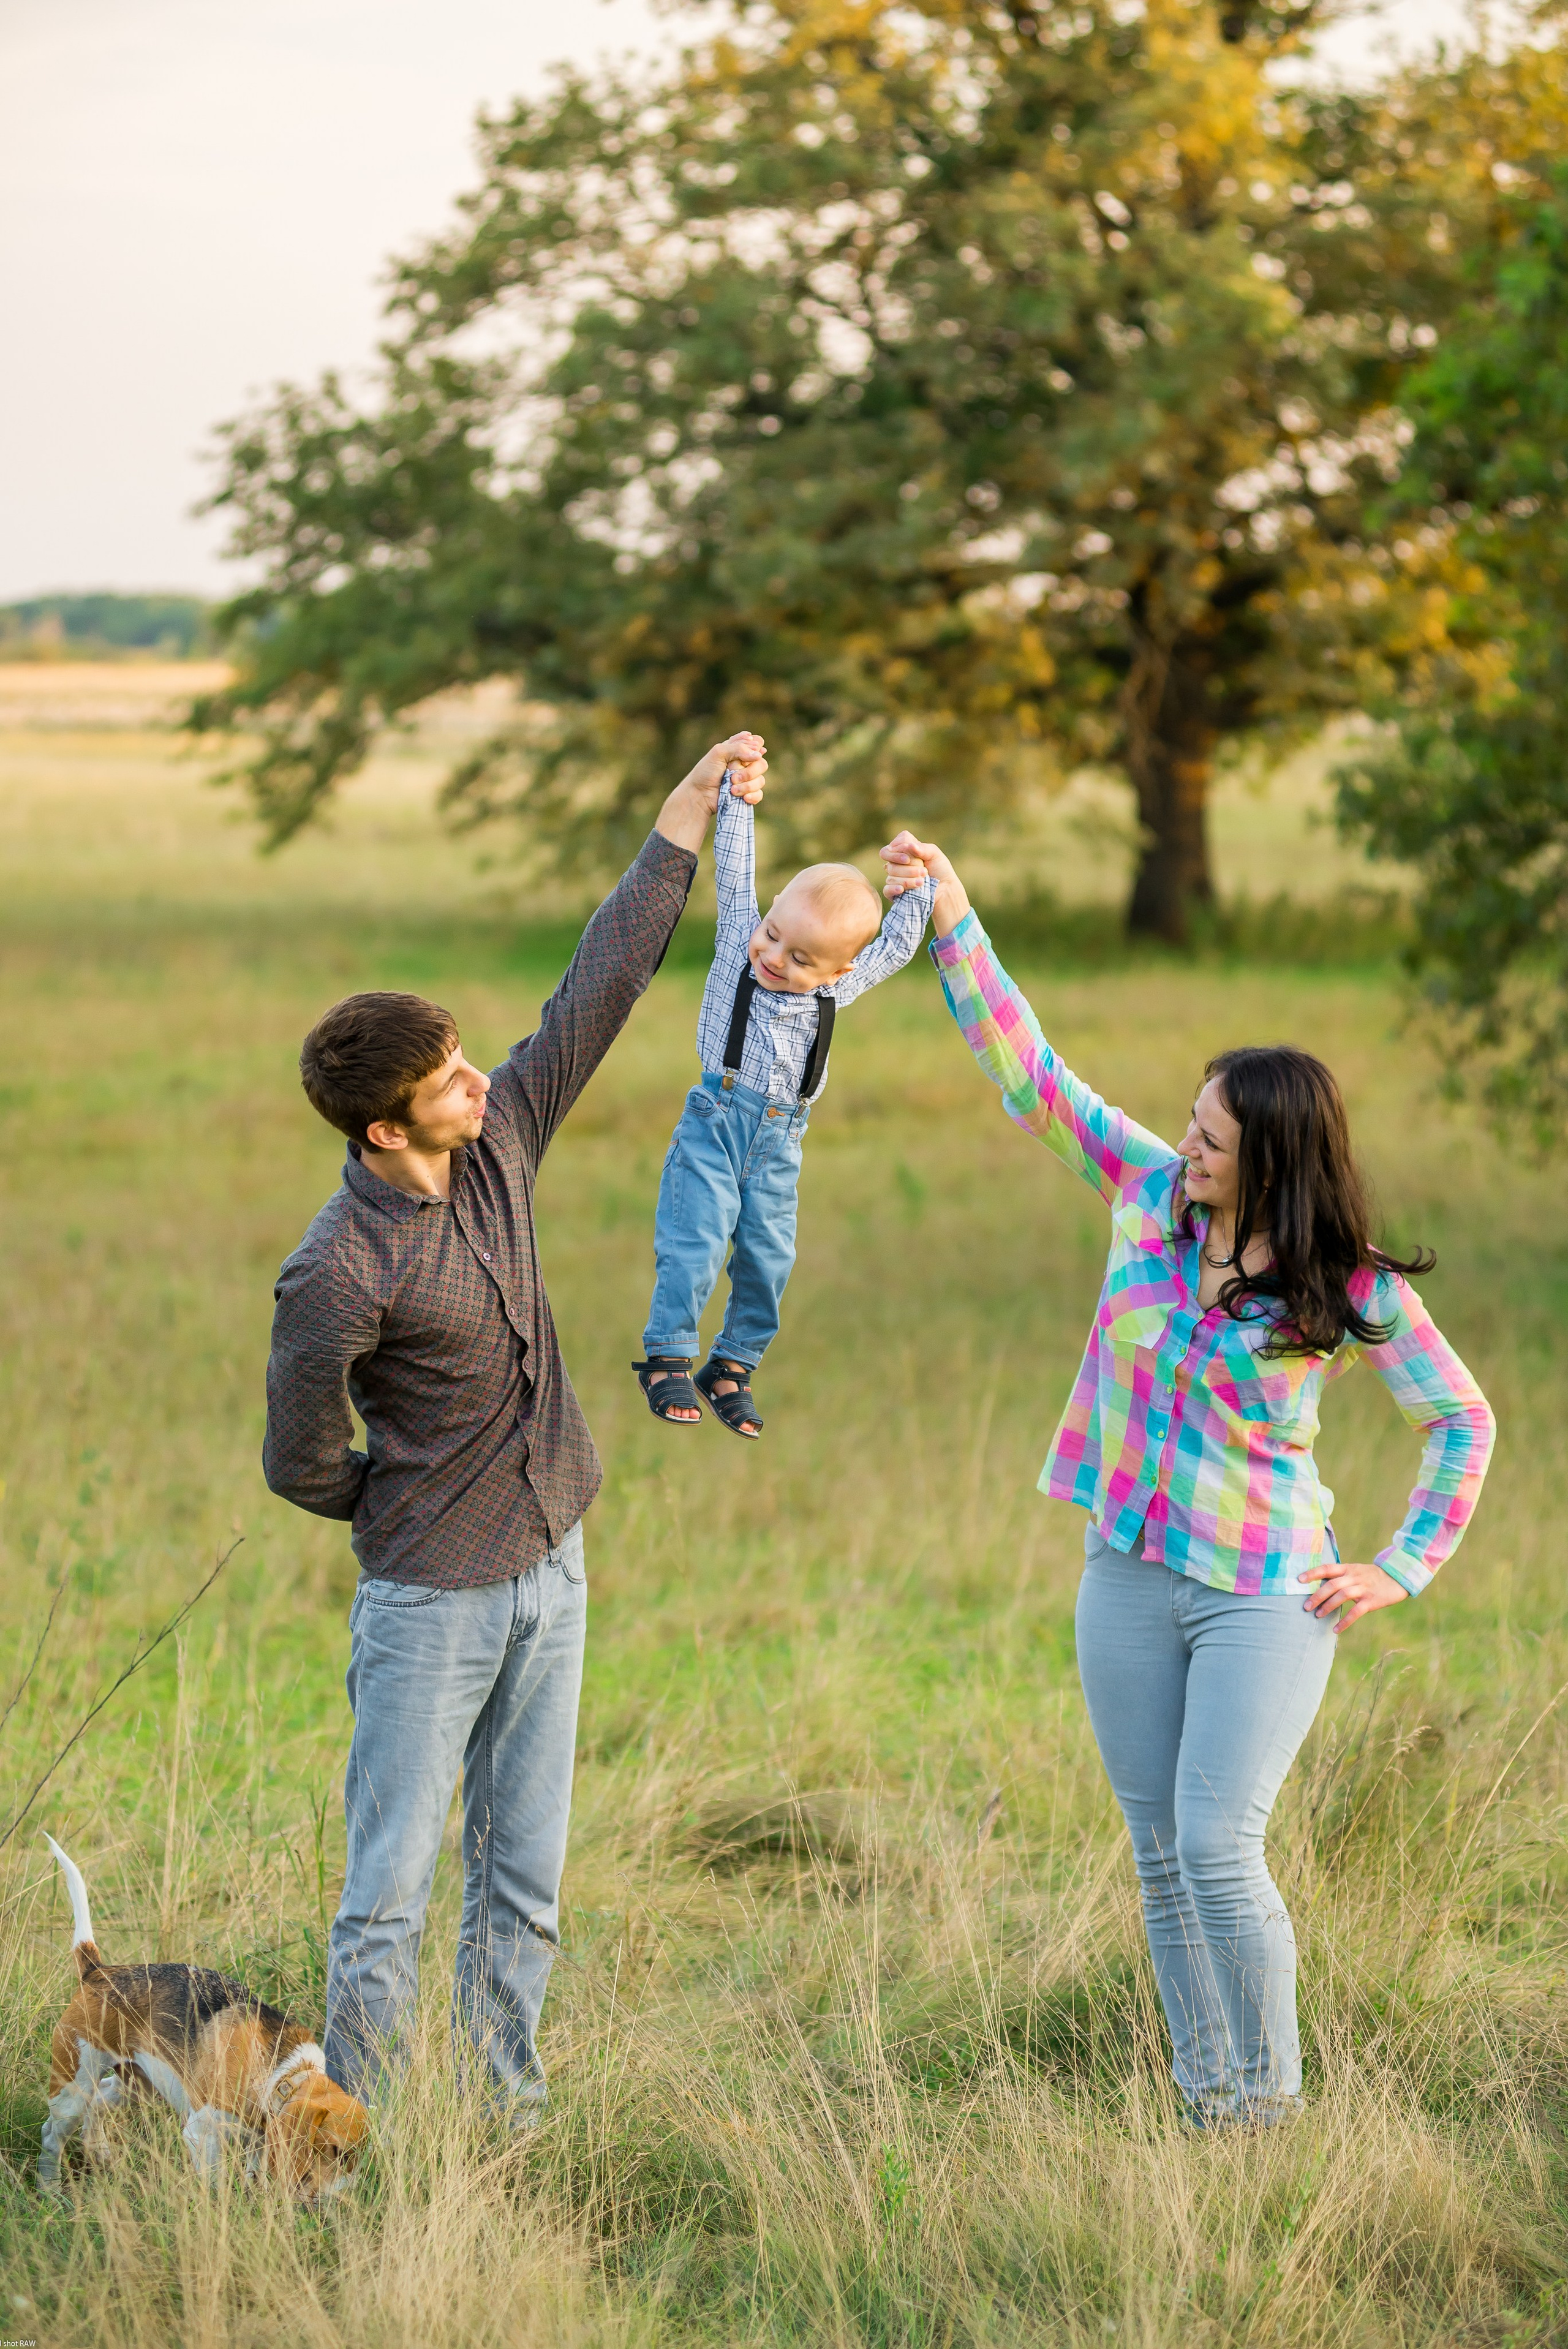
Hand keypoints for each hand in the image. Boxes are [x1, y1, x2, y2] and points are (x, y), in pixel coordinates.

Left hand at [656, 732, 766, 851]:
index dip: (755, 749)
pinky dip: (752, 796)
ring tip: (732, 790)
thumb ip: (739, 748)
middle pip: (762, 764)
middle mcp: (745, 764)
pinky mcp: (747, 794)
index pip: (757, 743)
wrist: (699, 795)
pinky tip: (743, 798)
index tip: (743, 757)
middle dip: (749, 772)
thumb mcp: (719, 752)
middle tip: (733, 777)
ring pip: (761, 780)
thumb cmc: (705, 772)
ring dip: (747, 785)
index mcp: (738, 750)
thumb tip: (760, 754)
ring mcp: (747, 780)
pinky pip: (759, 794)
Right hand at [879, 829, 970, 936]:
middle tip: (925, 872)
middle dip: (908, 869)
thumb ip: (923, 848)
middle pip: (891, 864)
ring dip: (908, 880)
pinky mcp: (895, 893)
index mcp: (904, 852)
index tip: (910, 857)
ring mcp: (895, 879)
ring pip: (891, 877)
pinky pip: (886, 889)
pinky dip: (893, 889)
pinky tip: (901, 890)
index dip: (898, 851)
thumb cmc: (941, 870)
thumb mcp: (935, 854)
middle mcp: (897, 864)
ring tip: (923, 882)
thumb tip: (909, 846)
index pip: (892, 847)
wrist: (946, 890)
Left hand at [1297, 1558, 1408, 1632]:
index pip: (1327, 1568)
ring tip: (1317, 1615)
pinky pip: (1356, 1612)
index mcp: (1348, 1568)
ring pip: (1342, 1596)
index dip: (1312, 1573)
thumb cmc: (1372, 1576)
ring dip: (1328, 1606)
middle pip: (1332, 1585)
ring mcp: (1363, 1589)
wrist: (1398, 1577)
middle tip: (1305, 1606)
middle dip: (1317, 1596)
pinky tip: (1336, 1629)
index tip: (1299, 1580)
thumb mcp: (1356, 1570)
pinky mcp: (1372, 1601)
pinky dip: (1345, 1621)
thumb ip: (1340, 1576)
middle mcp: (1354, 1577)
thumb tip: (1320, 1585)